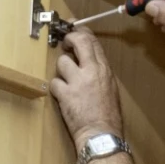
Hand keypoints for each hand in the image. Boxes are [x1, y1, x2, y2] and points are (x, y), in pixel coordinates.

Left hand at [48, 28, 123, 147]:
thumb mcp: (110, 89)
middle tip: (64, 42)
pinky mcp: (66, 94)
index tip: (75, 28)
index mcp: (105, 70)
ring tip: (66, 82)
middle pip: (79, 41)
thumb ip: (99, 73)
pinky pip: (54, 83)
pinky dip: (56, 89)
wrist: (102, 135)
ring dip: (61, 71)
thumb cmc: (108, 117)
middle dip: (69, 38)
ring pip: (62, 62)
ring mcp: (78, 82)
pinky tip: (62, 96)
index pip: (93, 42)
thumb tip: (89, 63)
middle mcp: (92, 71)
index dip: (82, 32)